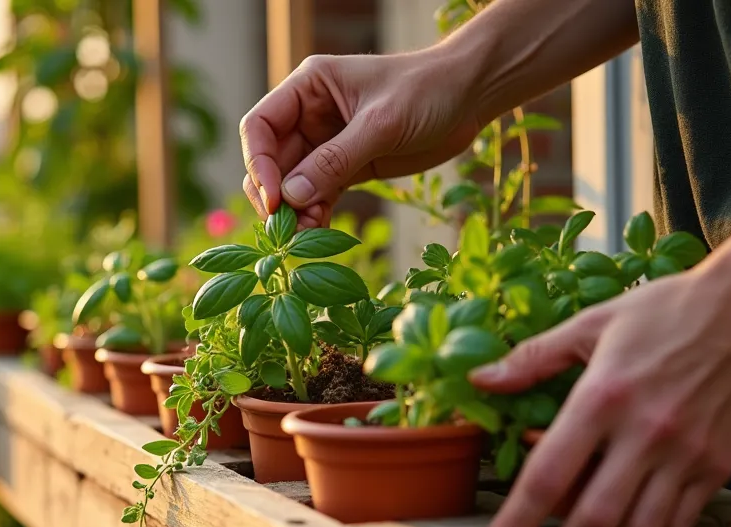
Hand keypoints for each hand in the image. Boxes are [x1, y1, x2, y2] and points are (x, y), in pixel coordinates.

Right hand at [240, 50, 481, 227]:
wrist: (471, 97)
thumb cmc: (428, 91)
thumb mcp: (382, 123)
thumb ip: (336, 159)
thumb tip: (291, 197)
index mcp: (308, 87)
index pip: (260, 126)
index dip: (259, 163)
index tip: (275, 198)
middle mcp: (309, 114)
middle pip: (270, 160)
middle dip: (275, 194)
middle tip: (289, 227)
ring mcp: (325, 143)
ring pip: (291, 184)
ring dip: (294, 211)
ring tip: (309, 234)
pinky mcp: (346, 167)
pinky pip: (317, 195)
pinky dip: (314, 215)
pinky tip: (320, 232)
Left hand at [468, 265, 730, 526]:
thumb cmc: (665, 310)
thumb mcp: (591, 323)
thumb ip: (533, 358)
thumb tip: (480, 381)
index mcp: (602, 398)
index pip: (547, 478)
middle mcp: (644, 434)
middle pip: (592, 521)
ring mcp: (685, 455)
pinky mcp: (717, 467)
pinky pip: (678, 526)